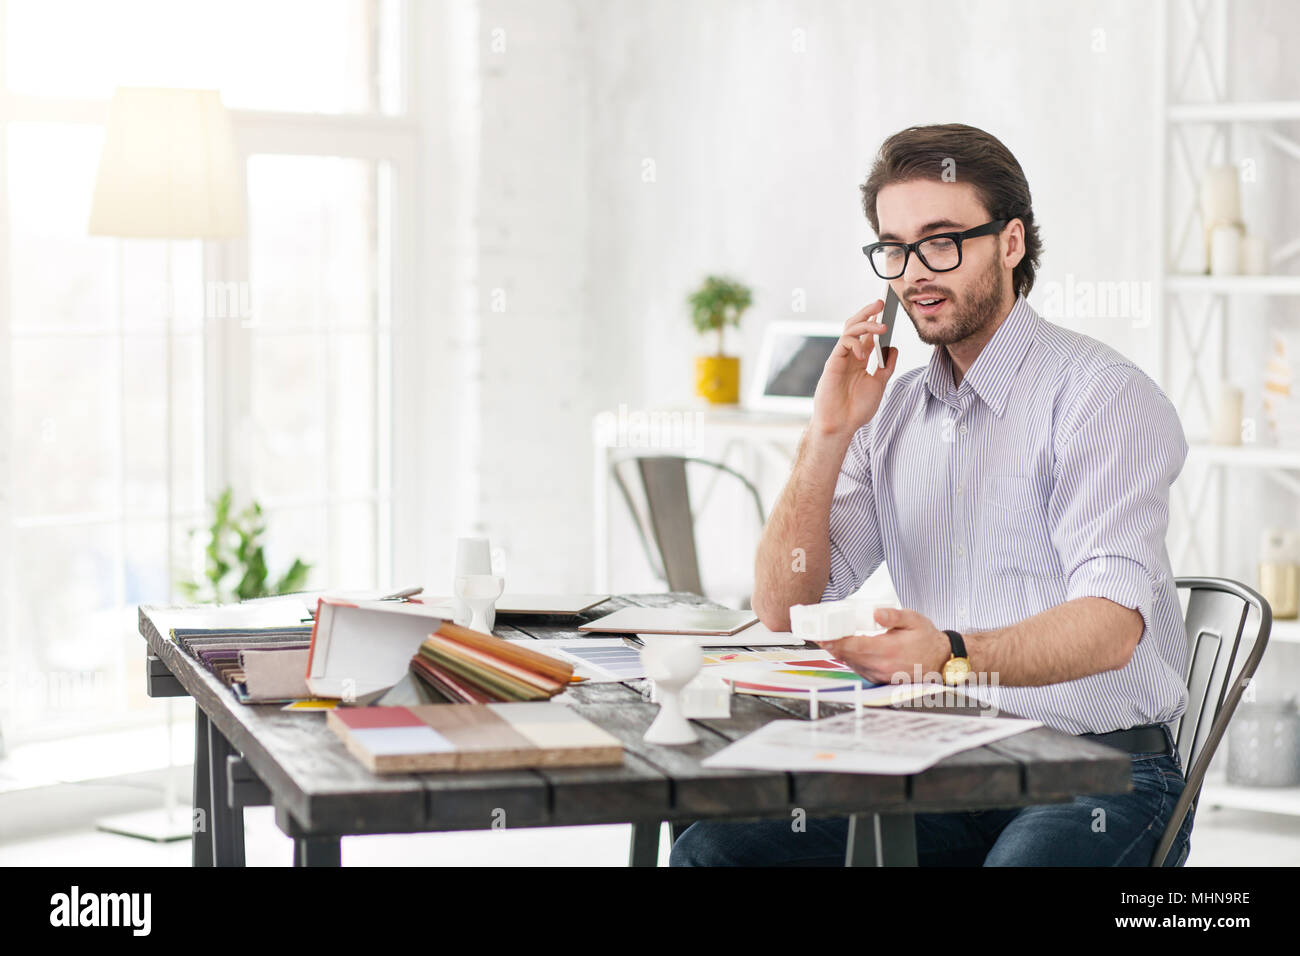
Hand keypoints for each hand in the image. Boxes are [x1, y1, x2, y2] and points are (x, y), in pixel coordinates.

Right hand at [810, 299, 898, 438]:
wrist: (841, 425)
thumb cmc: (856, 409)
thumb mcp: (879, 384)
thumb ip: (886, 366)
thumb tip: (893, 347)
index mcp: (859, 360)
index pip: (867, 334)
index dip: (876, 320)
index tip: (888, 309)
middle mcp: (849, 356)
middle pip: (856, 326)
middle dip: (867, 312)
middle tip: (881, 302)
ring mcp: (840, 358)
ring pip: (849, 330)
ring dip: (865, 323)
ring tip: (881, 325)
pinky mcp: (832, 363)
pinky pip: (843, 343)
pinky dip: (856, 343)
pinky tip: (864, 353)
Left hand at [815, 607, 948, 683]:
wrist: (941, 660)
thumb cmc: (926, 639)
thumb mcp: (913, 619)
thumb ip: (893, 616)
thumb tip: (876, 613)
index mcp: (889, 649)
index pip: (854, 646)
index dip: (835, 641)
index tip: (821, 636)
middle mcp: (882, 665)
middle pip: (848, 656)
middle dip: (831, 646)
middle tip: (816, 635)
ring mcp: (881, 674)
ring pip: (852, 664)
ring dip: (838, 653)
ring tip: (826, 640)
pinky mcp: (881, 679)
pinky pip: (859, 669)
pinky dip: (849, 660)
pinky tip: (843, 650)